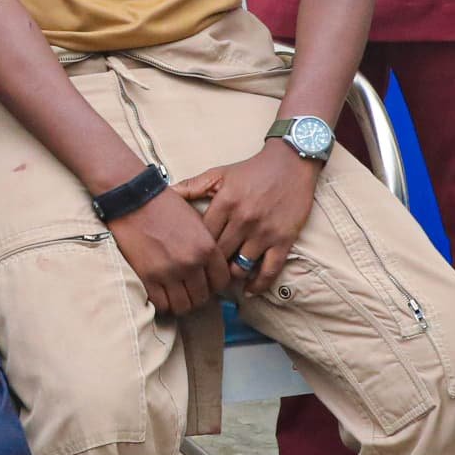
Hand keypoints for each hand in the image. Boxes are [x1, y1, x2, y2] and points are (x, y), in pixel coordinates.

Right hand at [105, 187, 229, 314]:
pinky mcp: (148, 276)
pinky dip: (163, 304)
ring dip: (181, 304)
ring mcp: (169, 271)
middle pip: (203, 297)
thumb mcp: (196, 220)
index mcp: (207, 247)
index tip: (206, 283)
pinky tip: (161, 295)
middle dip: (197, 296)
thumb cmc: (164, 206)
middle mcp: (192, 262)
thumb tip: (210, 266)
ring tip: (175, 296)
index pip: (222, 281)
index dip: (215, 286)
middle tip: (188, 291)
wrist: (134, 198)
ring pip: (183, 306)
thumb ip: (206, 244)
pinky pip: (162, 304)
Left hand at [170, 143, 318, 294]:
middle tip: (201, 275)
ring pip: (240, 266)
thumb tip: (163, 193)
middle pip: (217, 255)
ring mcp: (264, 232)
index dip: (192, 250)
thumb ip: (190, 186)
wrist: (291, 164)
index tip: (187, 257)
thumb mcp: (218, 174)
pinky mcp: (283, 240)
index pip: (201, 237)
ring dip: (230, 276)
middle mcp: (243, 219)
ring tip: (222, 279)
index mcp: (225, 203)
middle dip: (208, 267)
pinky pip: (269, 270)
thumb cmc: (251, 170)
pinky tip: (249, 290)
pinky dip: (258, 284)